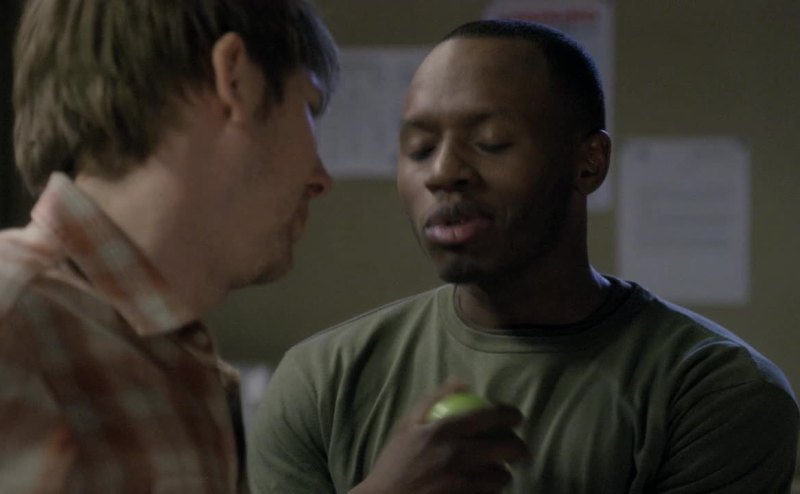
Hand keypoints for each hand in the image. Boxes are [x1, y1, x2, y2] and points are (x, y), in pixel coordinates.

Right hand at [350, 380, 528, 493]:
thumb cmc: (395, 463)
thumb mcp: (406, 425)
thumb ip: (434, 399)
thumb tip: (462, 382)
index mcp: (443, 430)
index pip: (489, 416)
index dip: (510, 415)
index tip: (516, 418)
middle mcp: (456, 455)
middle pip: (507, 448)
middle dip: (519, 448)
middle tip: (517, 450)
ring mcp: (462, 482)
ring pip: (502, 476)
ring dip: (503, 474)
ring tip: (497, 472)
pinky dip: (492, 492)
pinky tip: (485, 489)